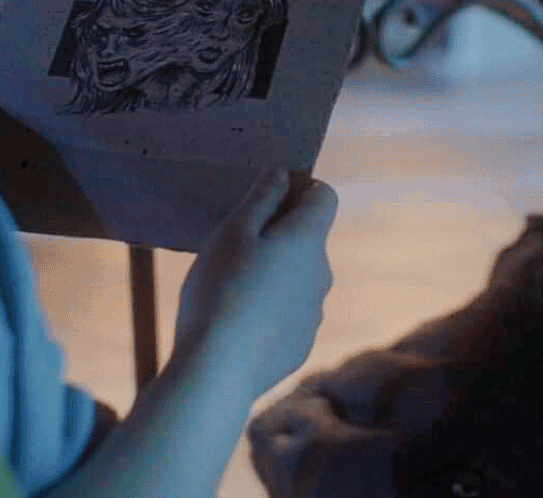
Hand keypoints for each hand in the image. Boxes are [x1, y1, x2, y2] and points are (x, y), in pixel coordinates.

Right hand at [174, 169, 337, 400]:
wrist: (218, 370)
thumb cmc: (220, 290)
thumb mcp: (232, 233)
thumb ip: (262, 198)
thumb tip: (283, 173)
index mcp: (308, 240)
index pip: (325, 196)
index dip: (300, 189)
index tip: (267, 200)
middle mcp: (322, 275)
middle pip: (309, 239)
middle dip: (279, 235)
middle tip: (235, 247)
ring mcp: (315, 313)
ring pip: (299, 279)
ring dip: (275, 274)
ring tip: (231, 288)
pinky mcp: (301, 344)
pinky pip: (290, 313)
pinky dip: (271, 310)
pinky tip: (237, 323)